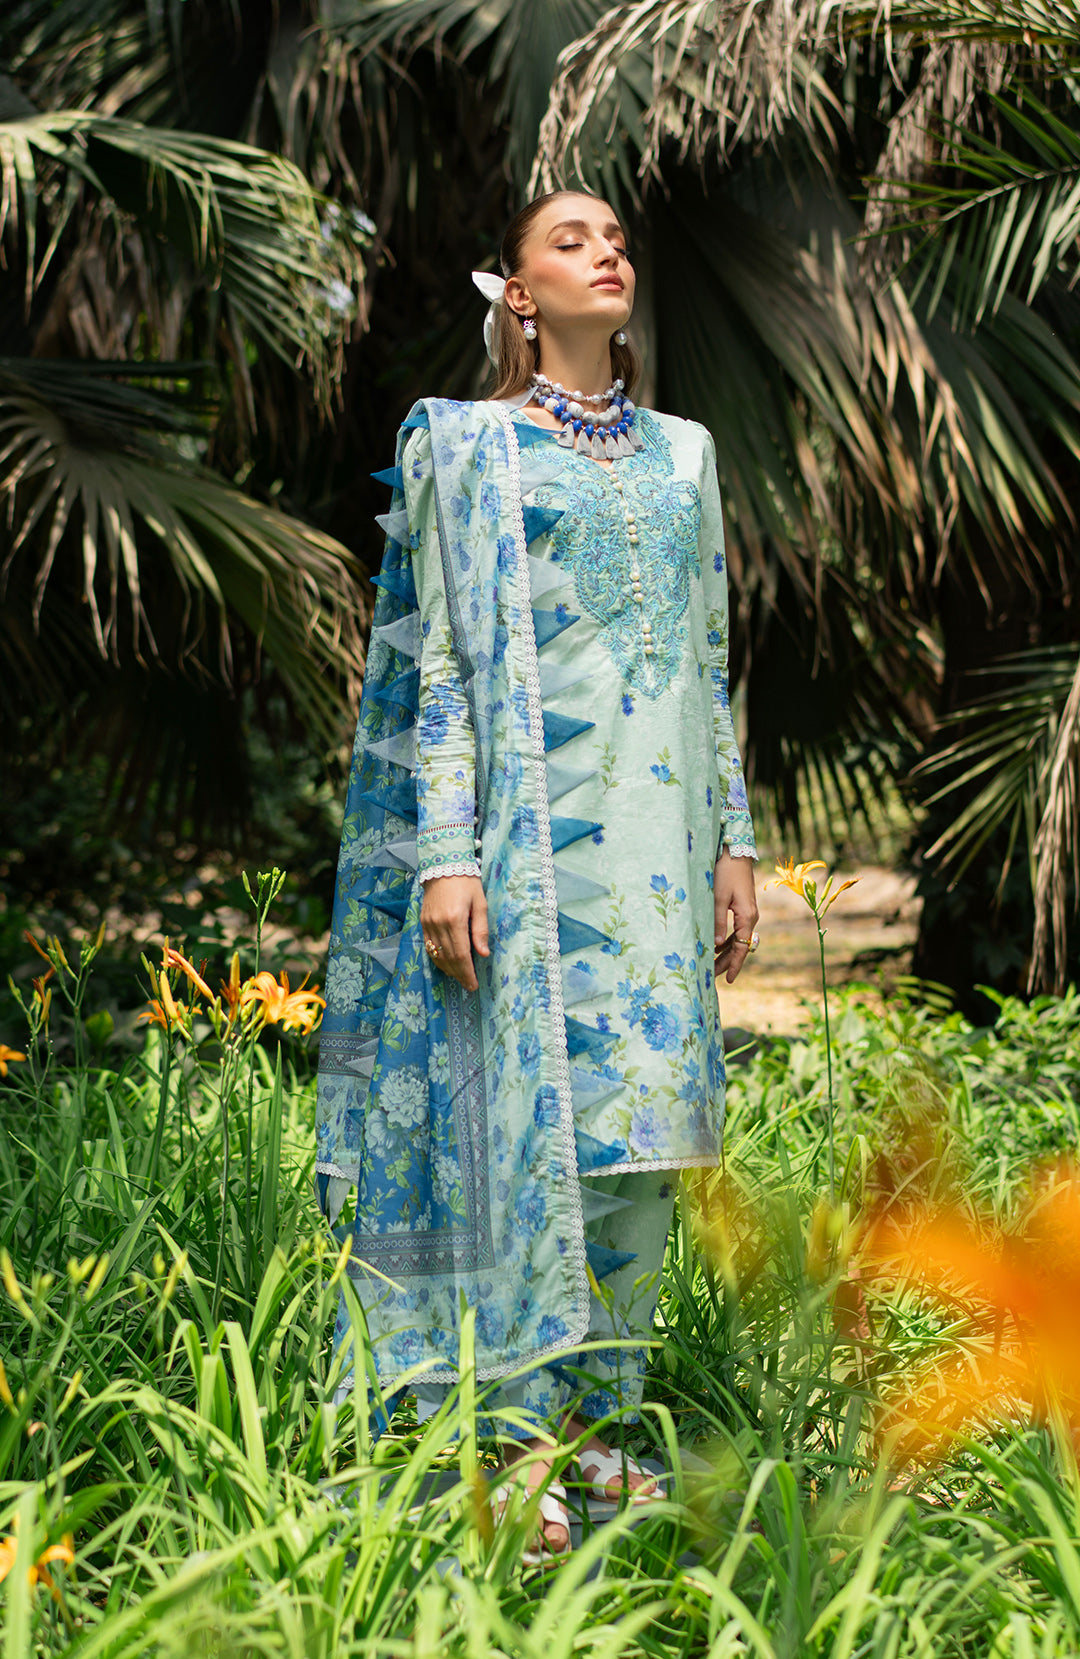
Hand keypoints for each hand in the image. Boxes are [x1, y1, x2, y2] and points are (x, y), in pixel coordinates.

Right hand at [420, 875, 489, 991]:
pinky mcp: (423, 921)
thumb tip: (483, 954)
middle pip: (449, 958)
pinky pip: (428, 946)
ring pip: (437, 954)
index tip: (474, 984)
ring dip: (448, 969)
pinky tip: (446, 964)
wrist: (443, 865)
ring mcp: (428, 923)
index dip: (467, 972)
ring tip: (459, 977)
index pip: (461, 954)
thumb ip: (481, 929)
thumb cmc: (467, 882)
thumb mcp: (480, 903)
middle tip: (468, 984)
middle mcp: (439, 924)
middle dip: (459, 974)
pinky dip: (437, 958)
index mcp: (455, 919)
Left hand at [713, 851, 757, 984]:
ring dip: (726, 951)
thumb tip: (714, 945)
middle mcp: (751, 917)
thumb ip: (716, 921)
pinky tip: (716, 945)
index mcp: (747, 917)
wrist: (735, 853)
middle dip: (727, 962)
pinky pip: (737, 929)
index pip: (741, 948)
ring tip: (711, 964)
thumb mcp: (718, 898)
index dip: (734, 965)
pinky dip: (727, 939)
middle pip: (740, 946)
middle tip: (712, 975)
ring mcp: (748, 912)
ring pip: (738, 939)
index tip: (728, 980)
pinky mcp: (743, 907)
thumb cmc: (725, 873)